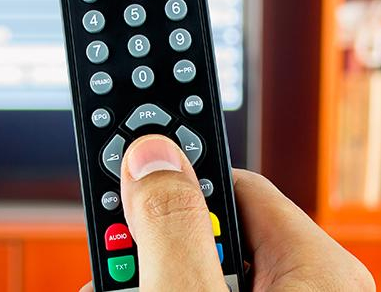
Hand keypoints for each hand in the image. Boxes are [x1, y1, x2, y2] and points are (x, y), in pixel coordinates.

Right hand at [81, 135, 374, 290]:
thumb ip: (173, 228)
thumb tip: (151, 156)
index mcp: (313, 270)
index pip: (232, 181)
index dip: (173, 166)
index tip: (130, 149)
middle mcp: (302, 286)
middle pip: (207, 228)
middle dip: (149, 237)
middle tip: (114, 261)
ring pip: (197, 267)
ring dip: (149, 273)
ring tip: (114, 284)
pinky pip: (201, 288)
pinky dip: (169, 288)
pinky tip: (134, 291)